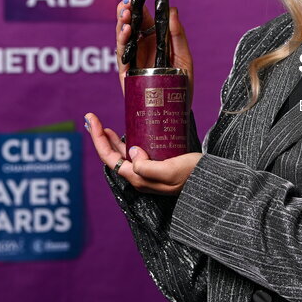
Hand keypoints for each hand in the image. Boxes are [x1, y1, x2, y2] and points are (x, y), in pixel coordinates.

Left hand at [84, 112, 201, 194]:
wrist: (209, 182)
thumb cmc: (192, 176)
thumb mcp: (170, 171)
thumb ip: (148, 167)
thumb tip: (132, 152)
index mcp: (138, 177)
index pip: (110, 158)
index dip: (98, 139)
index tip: (92, 120)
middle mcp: (139, 176)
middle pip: (112, 156)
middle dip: (100, 138)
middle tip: (93, 119)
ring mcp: (147, 172)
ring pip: (123, 155)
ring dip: (111, 141)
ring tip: (105, 127)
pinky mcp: (157, 166)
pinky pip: (135, 155)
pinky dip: (127, 143)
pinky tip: (130, 135)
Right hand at [116, 0, 194, 101]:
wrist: (177, 113)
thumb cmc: (181, 86)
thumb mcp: (185, 58)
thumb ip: (177, 35)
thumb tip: (172, 10)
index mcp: (154, 40)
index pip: (141, 15)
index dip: (134, 0)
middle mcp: (141, 47)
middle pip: (128, 23)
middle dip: (125, 10)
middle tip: (126, 0)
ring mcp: (132, 60)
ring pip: (122, 36)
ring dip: (122, 23)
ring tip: (126, 14)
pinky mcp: (126, 74)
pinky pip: (120, 55)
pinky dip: (122, 41)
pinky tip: (126, 31)